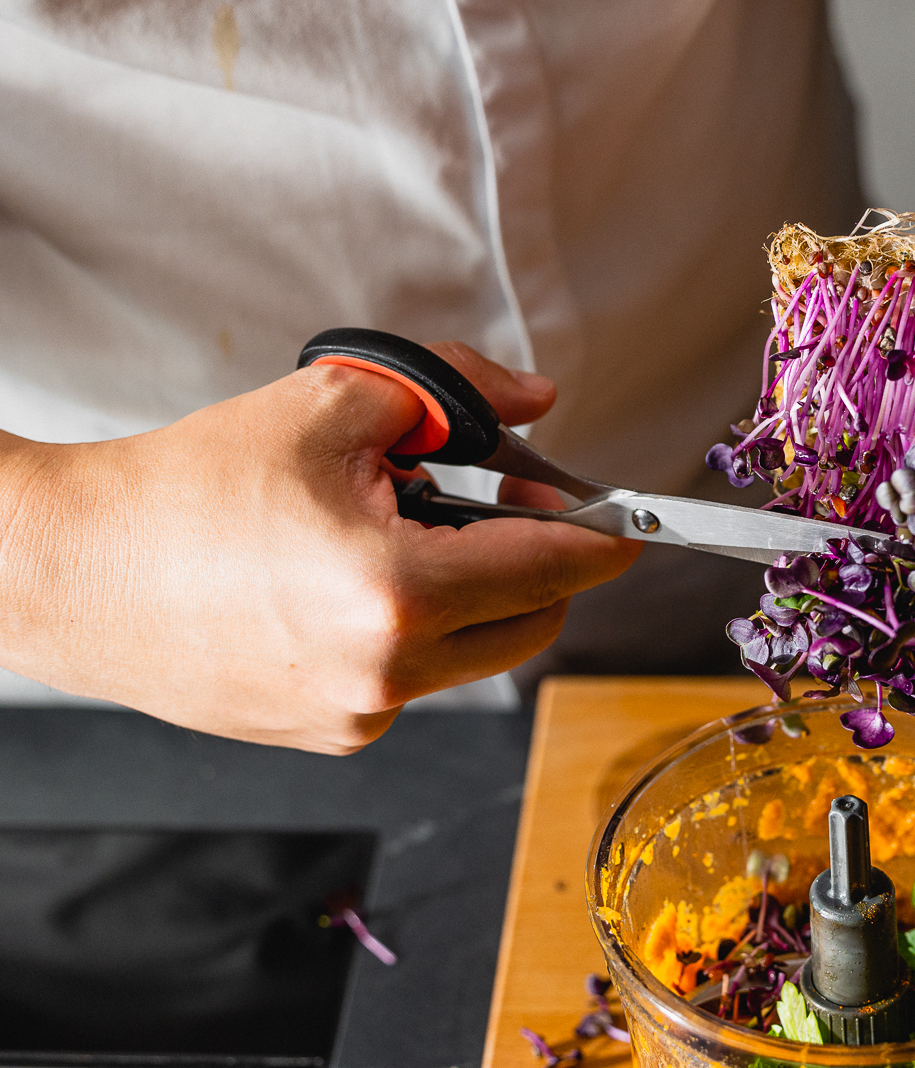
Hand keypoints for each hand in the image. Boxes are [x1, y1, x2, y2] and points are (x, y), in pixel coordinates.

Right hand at [0, 343, 638, 752]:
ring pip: (477, 653)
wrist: (69, 569)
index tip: (631, 520)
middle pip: (532, 621)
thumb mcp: (331, 404)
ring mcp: (358, 718)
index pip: (556, 568)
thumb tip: (534, 398)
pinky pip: (417, 681)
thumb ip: (455, 391)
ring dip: (475, 593)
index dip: (605, 535)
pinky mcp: (329, 736)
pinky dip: (419, 631)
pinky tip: (352, 583)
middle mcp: (387, 677)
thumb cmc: (184, 488)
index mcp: (397, 595)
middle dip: (538, 559)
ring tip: (402, 531)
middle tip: (497, 495)